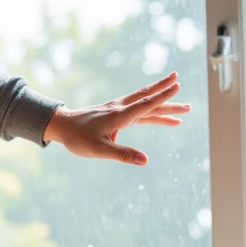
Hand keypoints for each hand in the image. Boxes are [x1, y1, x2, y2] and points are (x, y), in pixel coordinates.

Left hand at [43, 72, 189, 165]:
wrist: (62, 126)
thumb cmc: (78, 139)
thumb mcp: (99, 150)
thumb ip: (123, 155)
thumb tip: (145, 161)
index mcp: (118, 116)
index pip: (144, 104)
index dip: (162, 96)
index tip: (177, 86)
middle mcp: (120, 109)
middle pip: (148, 99)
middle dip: (167, 95)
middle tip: (183, 88)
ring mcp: (118, 110)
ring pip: (145, 104)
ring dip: (163, 104)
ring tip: (183, 109)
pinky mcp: (116, 114)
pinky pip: (138, 111)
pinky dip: (151, 112)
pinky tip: (160, 117)